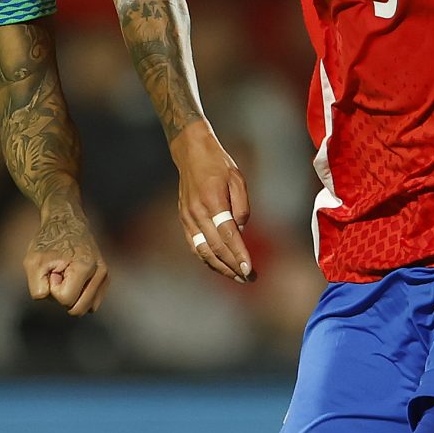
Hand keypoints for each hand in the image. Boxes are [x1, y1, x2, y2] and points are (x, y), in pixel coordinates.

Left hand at [23, 191, 108, 315]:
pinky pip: (91, 304)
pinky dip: (79, 296)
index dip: (53, 288)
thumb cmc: (49, 241)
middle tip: (59, 274)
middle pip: (77, 308)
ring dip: (71, 295)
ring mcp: (105, 277)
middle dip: (62, 295)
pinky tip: (74, 279)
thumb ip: (37, 286)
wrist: (67, 222)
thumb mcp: (32, 261)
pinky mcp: (105, 280)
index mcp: (85, 267)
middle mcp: (100, 273)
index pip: (65, 299)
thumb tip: (52, 299)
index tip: (53, 270)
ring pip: (84, 308)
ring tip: (66, 275)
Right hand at [170, 123, 251, 282]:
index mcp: (213, 201)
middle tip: (248, 278)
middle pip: (215, 248)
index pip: (228, 235)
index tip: (249, 269)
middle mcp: (197, 213)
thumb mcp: (238, 179)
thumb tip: (241, 231)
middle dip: (232, 266)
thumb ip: (241, 206)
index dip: (239, 255)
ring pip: (202, 250)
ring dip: (219, 267)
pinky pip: (194, 244)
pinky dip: (206, 258)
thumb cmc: (218, 165)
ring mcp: (188, 218)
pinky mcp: (184, 219)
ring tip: (235, 277)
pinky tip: (218, 265)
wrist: (191, 154)